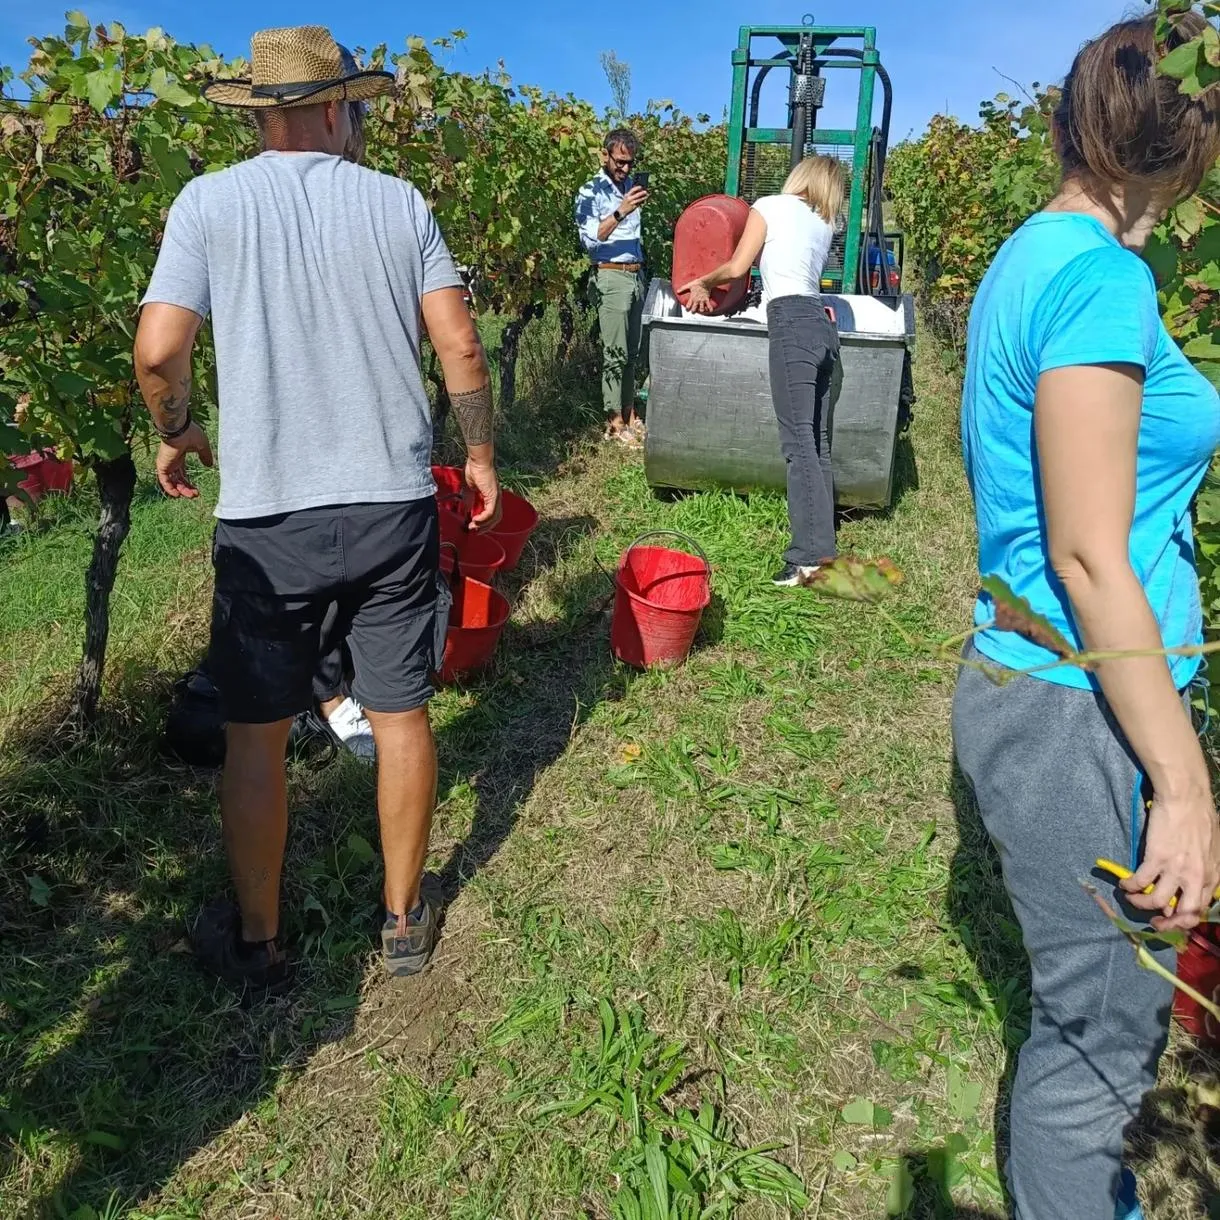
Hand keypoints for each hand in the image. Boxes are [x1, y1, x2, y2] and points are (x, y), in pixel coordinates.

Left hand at [155, 420, 213, 498]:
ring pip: (172, 481)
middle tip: (195, 494)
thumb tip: (209, 465)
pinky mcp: (162, 465)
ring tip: (190, 496)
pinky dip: (169, 489)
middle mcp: (172, 461)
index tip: (197, 489)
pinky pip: (164, 481)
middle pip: (178, 479)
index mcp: (180, 456)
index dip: (188, 482)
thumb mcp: (202, 446)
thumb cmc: (190, 433)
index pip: (182, 473)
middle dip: (186, 488)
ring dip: (180, 490)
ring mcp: (166, 464)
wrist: (179, 429)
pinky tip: (178, 495)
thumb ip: (205, 456)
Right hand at [465, 458, 501, 531]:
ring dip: (484, 525)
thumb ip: (469, 500)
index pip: (492, 514)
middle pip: (495, 519)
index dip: (484, 522)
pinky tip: (475, 520)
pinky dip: (484, 518)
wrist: (478, 460)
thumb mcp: (469, 488)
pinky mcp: (494, 496)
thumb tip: (466, 510)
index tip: (474, 526)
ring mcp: (496, 497)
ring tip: (473, 527)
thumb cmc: (474, 470)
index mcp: (491, 496)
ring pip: (494, 517)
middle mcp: (496, 497)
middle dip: (485, 527)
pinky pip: (490, 512)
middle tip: (475, 531)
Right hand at [620, 186, 648, 215]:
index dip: (637, 188)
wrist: (621, 211)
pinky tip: (644, 201)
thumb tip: (638, 191)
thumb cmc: (625, 203)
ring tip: (646, 196)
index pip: (632, 190)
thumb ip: (631, 194)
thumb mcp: (626, 197)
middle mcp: (629, 198)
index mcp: (627, 195)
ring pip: (639, 200)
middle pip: (636, 195)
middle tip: (645, 191)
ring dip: (643, 198)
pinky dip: (642, 202)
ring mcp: (631, 203)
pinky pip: (639, 204)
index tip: (641, 187)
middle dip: (641, 193)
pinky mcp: (633, 207)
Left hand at [680, 280, 712, 313]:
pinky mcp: (707, 299)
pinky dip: (710, 308)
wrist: (705, 282)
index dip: (687, 308)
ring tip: (701, 310)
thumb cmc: (697, 283)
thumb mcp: (689, 285)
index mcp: (692, 298)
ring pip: (701, 309)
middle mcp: (697, 300)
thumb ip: (683, 289)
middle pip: (694, 309)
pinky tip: (710, 311)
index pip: (688, 306)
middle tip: (693, 311)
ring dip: (701, 310)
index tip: (687, 309)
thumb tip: (677, 291)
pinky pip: (709, 305)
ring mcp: (702, 300)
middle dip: (693, 311)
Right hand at [1122, 789, 1219, 930]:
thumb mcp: (1212, 851)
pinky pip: (1140, 881)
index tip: (1170, 918)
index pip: (1199, 909)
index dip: (1183, 920)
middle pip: (1183, 915)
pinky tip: (1123, 884)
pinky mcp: (1156, 858)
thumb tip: (1188, 883)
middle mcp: (1196, 878)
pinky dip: (1129, 887)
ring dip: (1141, 903)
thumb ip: (1204, 870)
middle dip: (1166, 924)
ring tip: (1132, 898)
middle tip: (1153, 922)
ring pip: (1157, 902)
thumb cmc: (1201, 818)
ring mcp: (1176, 869)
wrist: (1186, 798)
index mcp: (1212, 877)